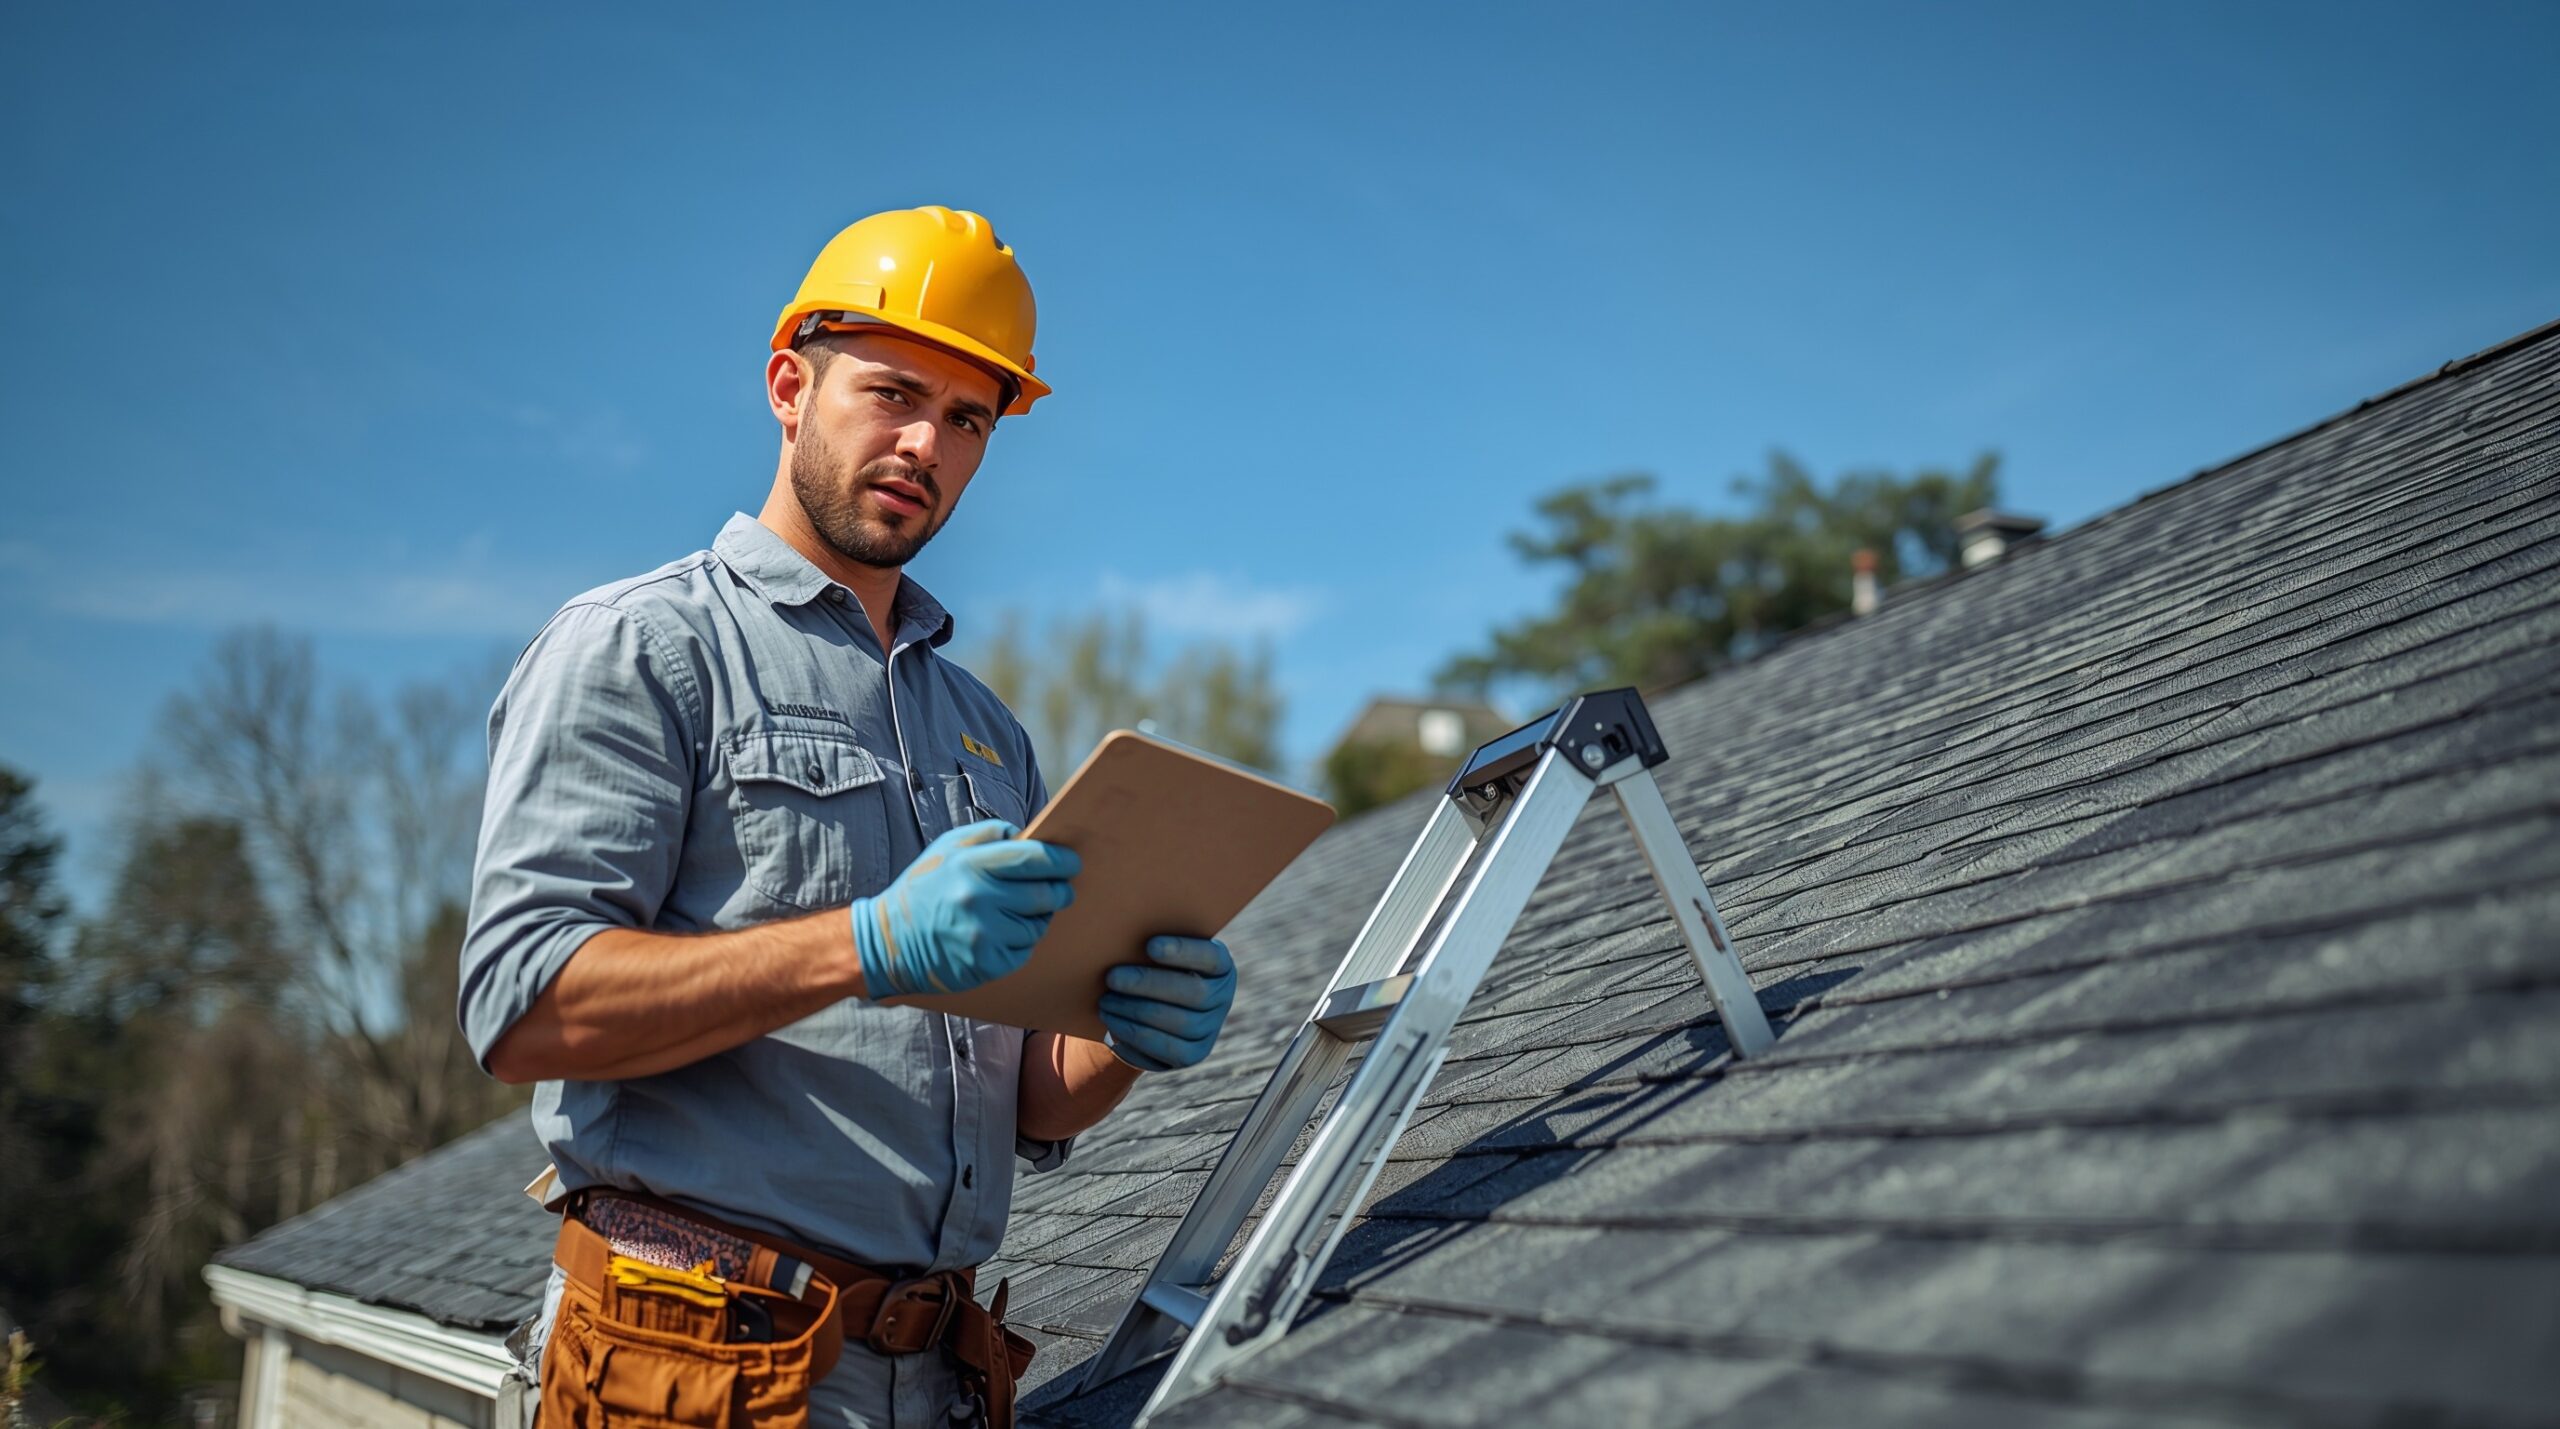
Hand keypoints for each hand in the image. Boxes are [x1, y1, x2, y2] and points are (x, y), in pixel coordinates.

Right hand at [853, 821, 1079, 998]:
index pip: (1034, 858)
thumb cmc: (925, 888)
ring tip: (1014, 914)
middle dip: (1060, 891)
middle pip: (1046, 894)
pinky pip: (1024, 950)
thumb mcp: (948, 847)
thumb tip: (1033, 836)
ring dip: (1036, 919)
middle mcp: (978, 899)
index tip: (1072, 862)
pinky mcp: (985, 964)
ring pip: (1038, 925)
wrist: (889, 941)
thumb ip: (991, 834)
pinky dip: (1021, 942)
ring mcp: (983, 935)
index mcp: (970, 864)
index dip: (1062, 860)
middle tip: (1060, 889)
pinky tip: (1001, 935)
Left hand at [1098, 936, 1235, 1071]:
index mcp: (1219, 966)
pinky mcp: (1193, 1055)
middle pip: (1194, 993)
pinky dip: (1137, 1038)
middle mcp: (1222, 998)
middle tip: (1112, 977)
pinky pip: (1167, 1050)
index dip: (1184, 952)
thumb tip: (1123, 937)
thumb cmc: (1152, 966)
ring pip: (1180, 1024)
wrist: (1152, 1004)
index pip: (1211, 958)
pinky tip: (1112, 1025)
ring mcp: (1210, 1029)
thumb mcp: (1157, 953)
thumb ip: (1152, 944)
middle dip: (1149, 985)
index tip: (1150, 946)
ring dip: (1136, 1013)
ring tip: (1105, 1002)